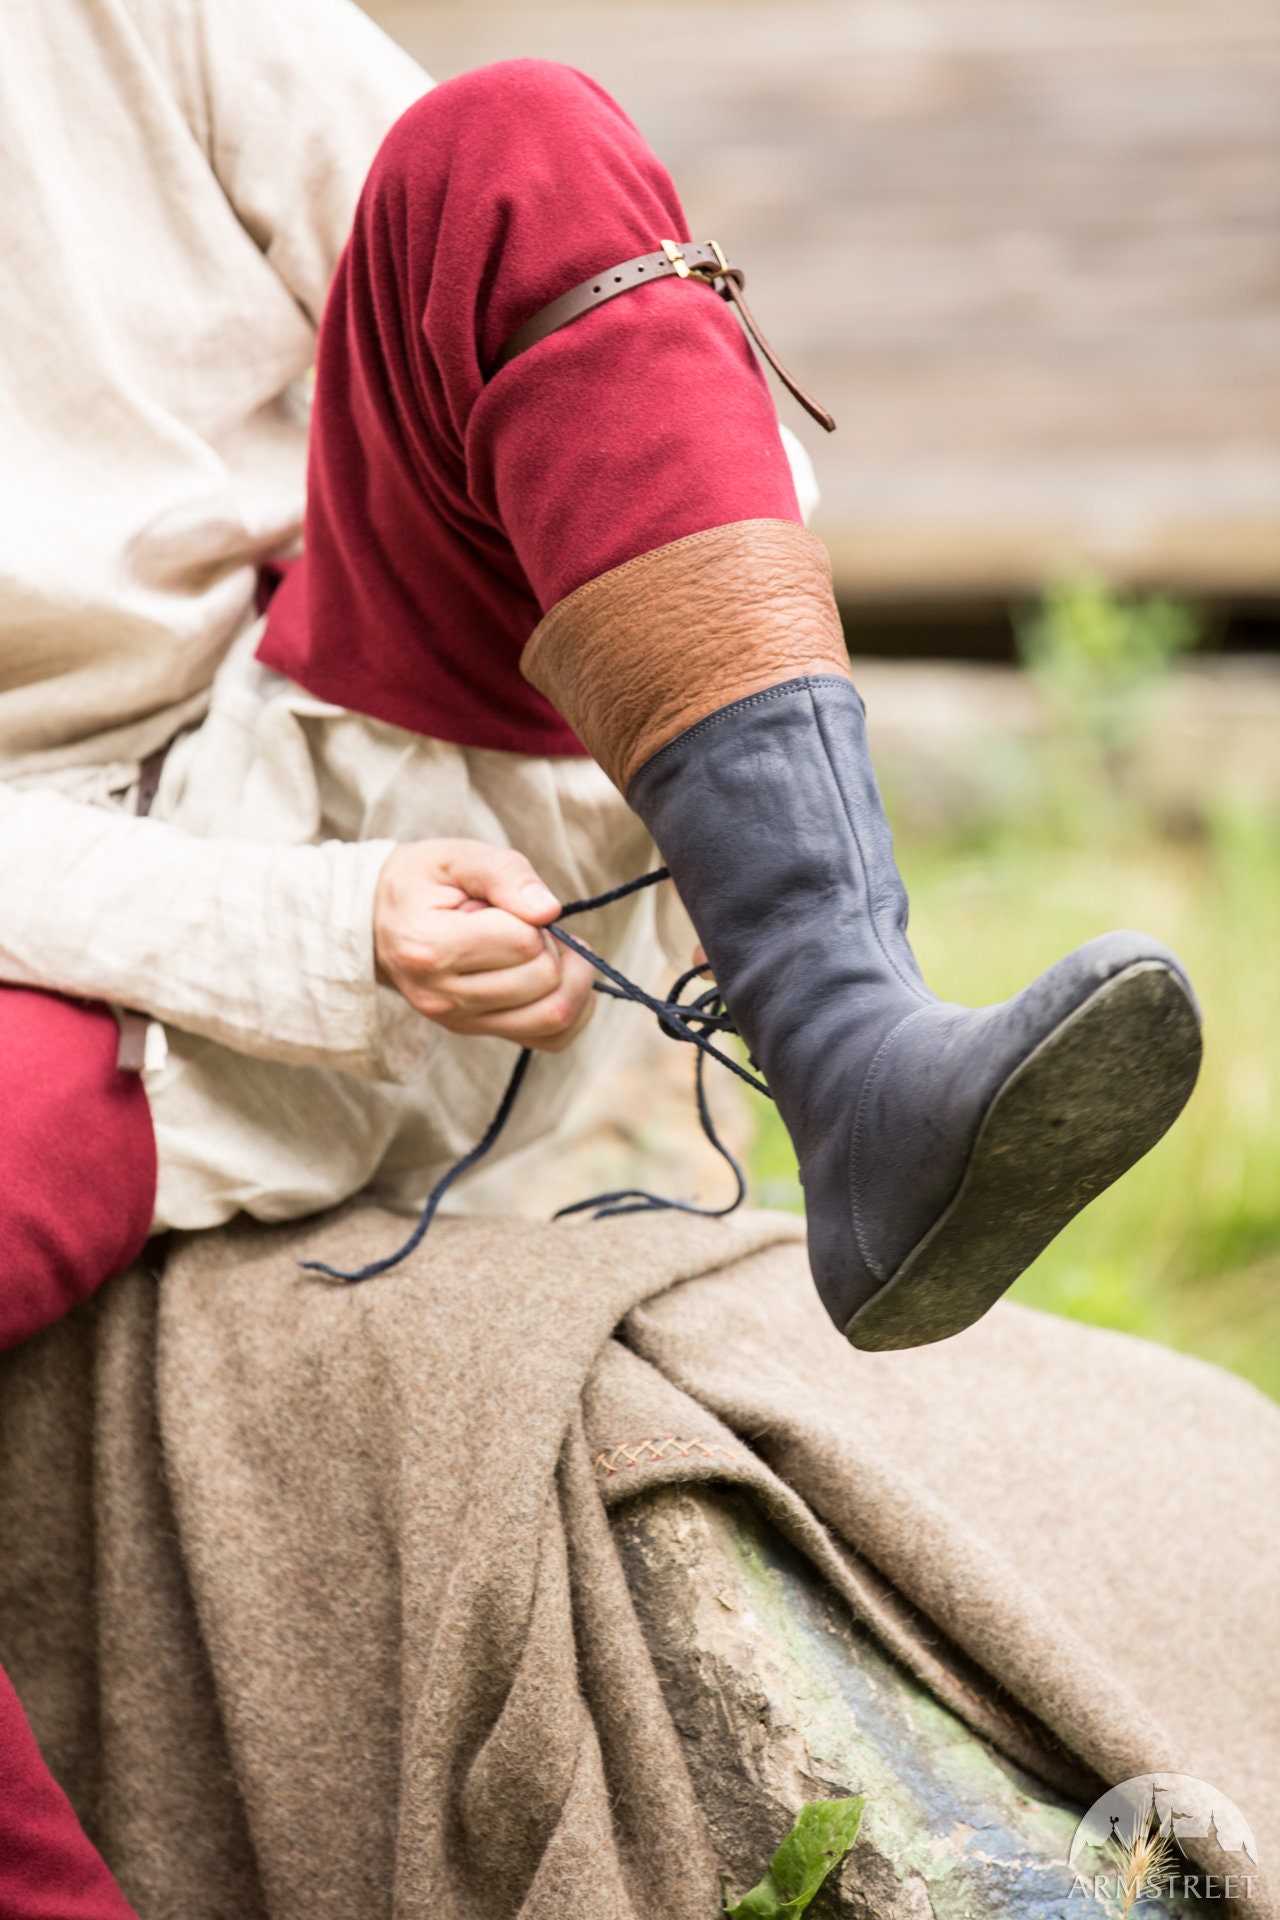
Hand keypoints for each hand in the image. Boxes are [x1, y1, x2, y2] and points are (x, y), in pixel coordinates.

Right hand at [373, 840, 594, 1051]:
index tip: (509, 904)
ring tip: (547, 949)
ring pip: (555, 1015)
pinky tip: (557, 978)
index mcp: (430, 948)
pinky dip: (572, 1008)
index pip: (522, 942)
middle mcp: (442, 997)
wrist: (378, 921)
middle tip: (529, 925)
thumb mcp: (456, 858)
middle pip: (543, 980)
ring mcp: (460, 1022)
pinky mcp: (478, 1032)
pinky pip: (551, 1038)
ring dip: (570, 977)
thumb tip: (548, 910)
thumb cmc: (422, 883)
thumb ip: (504, 873)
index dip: (533, 915)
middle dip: (553, 945)